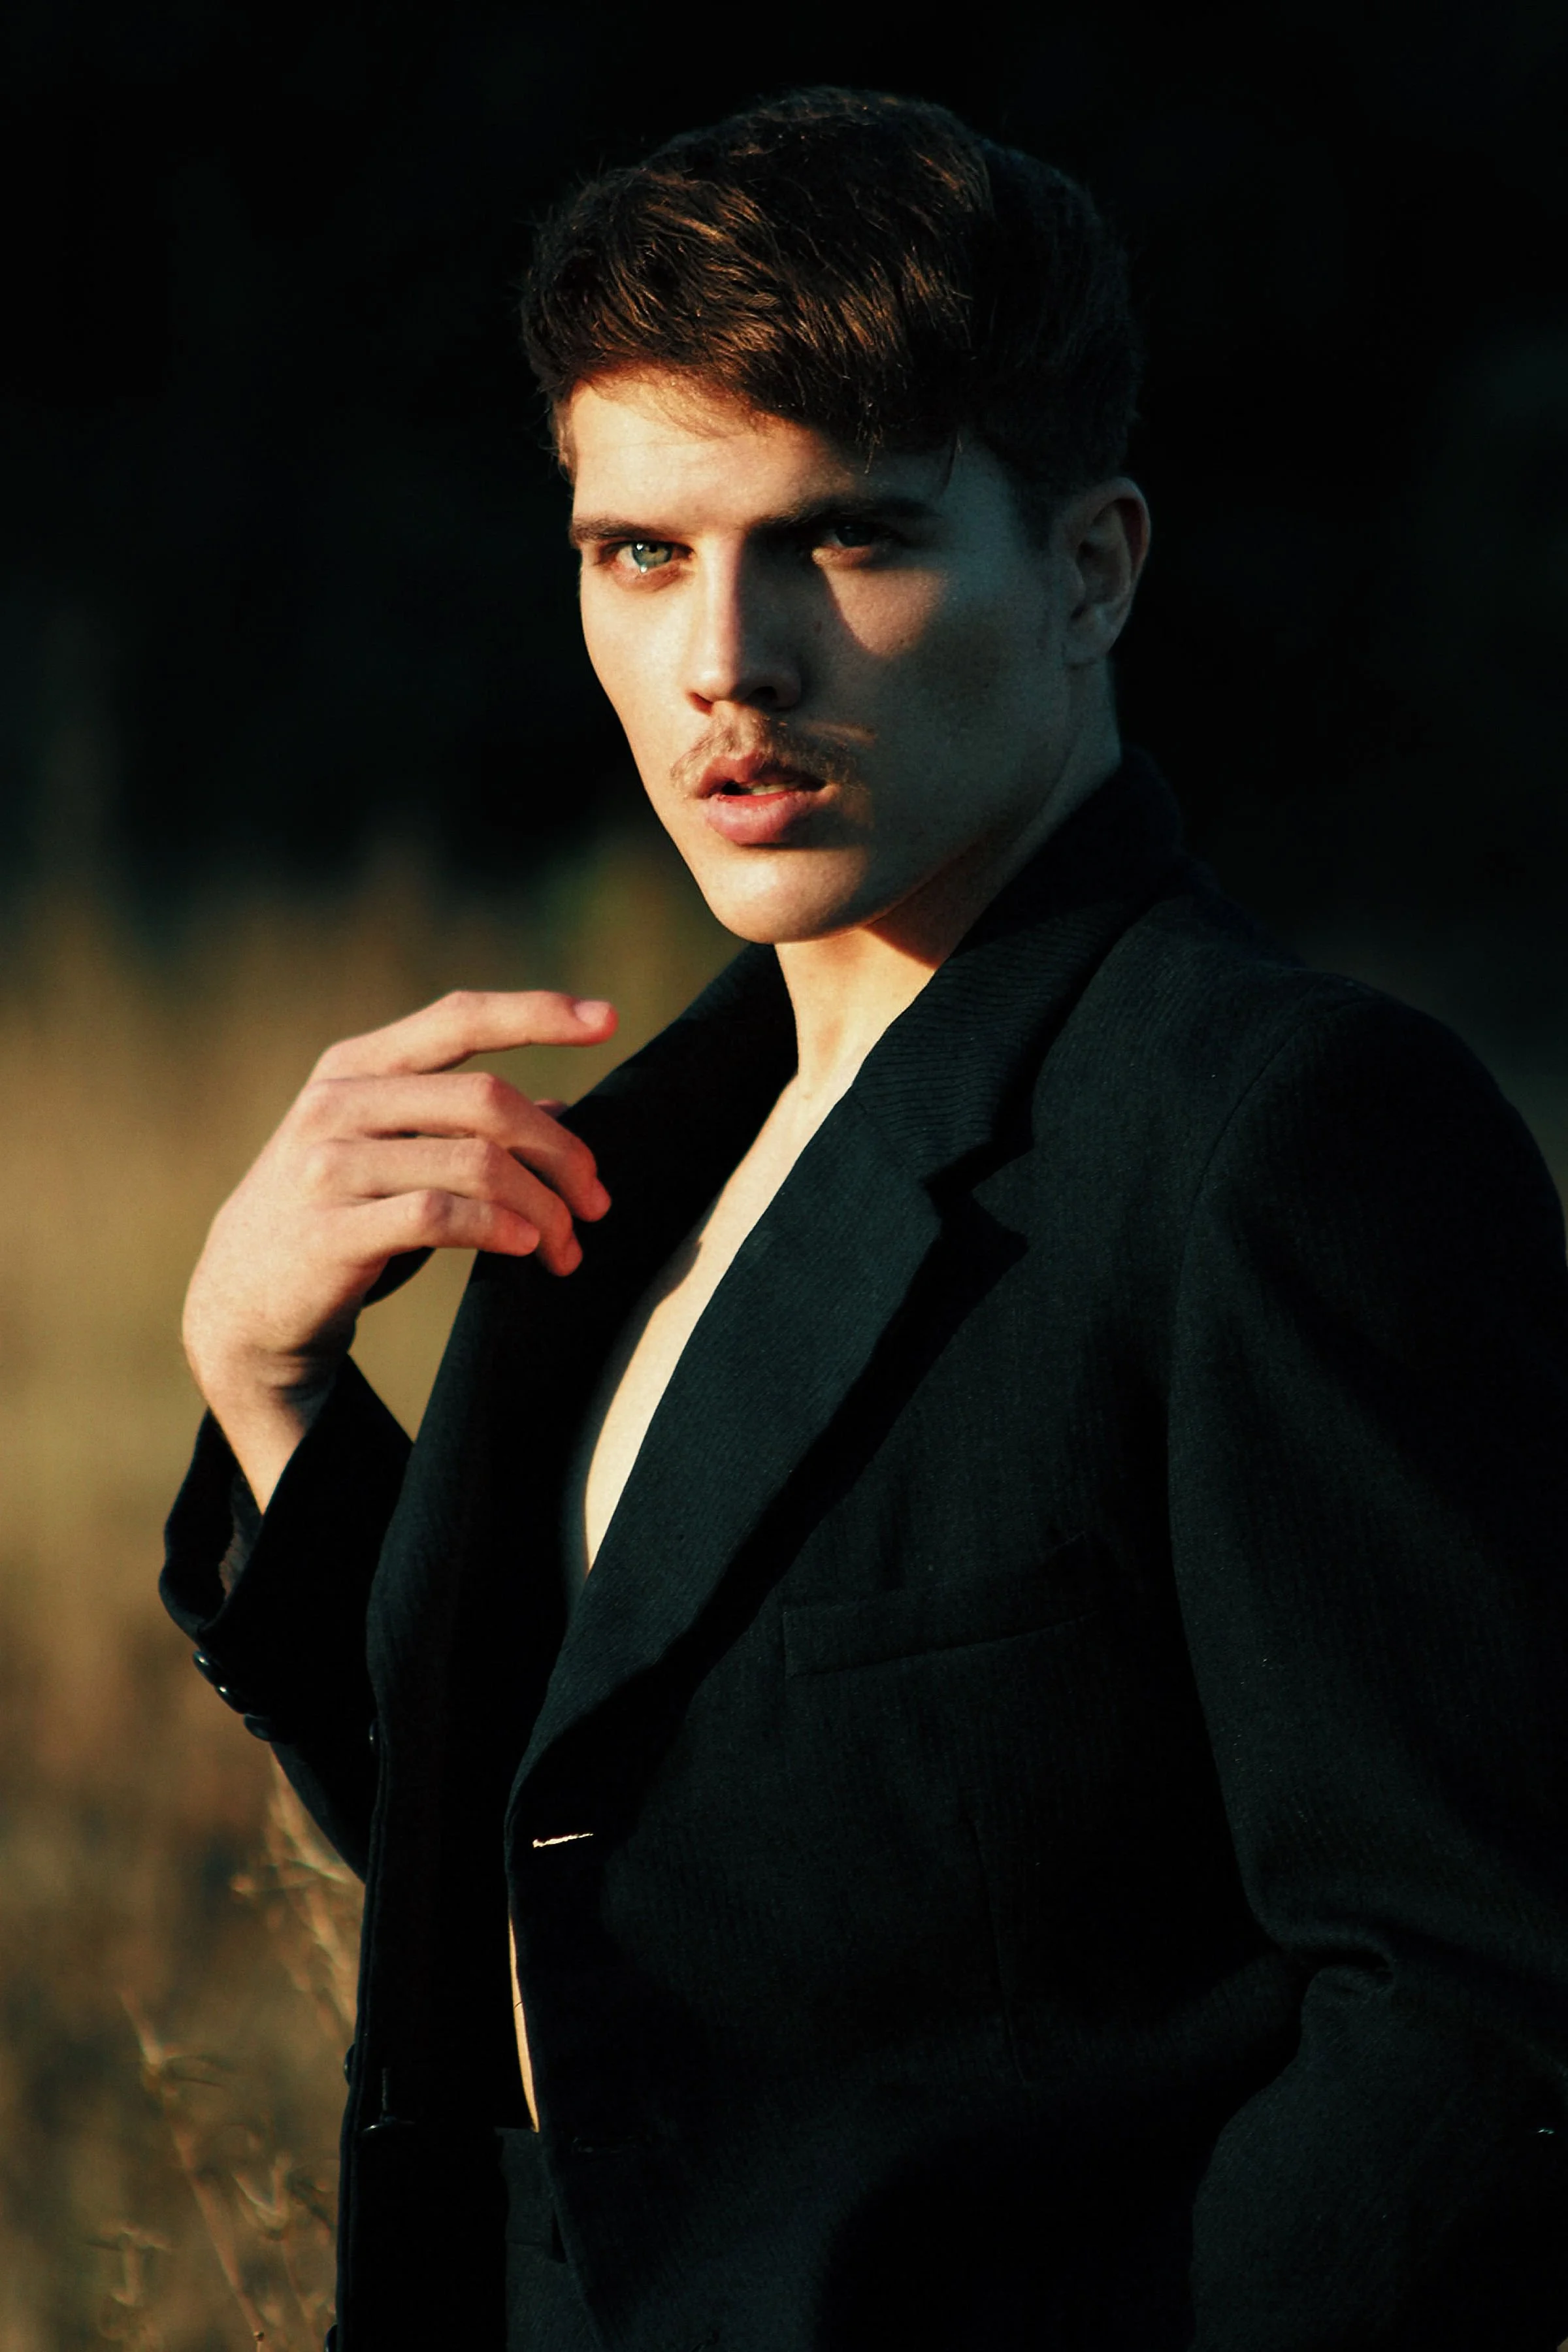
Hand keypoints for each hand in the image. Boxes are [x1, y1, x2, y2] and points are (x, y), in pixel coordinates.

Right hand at [182, 988, 616, 1506]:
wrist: (243, 1309)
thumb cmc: (340, 1221)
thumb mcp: (393, 1156)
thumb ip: (463, 1126)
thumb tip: (565, 1109)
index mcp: (357, 1066)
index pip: (459, 1018)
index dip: (537, 1012)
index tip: (608, 1019)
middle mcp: (337, 1102)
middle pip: (487, 1100)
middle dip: (561, 1152)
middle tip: (597, 1202)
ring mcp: (327, 1165)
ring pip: (475, 1161)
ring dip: (542, 1207)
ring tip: (568, 1246)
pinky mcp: (330, 1231)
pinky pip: (440, 1216)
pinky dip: (499, 1228)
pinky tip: (526, 1247)